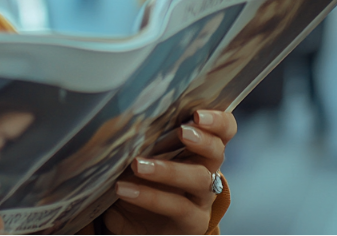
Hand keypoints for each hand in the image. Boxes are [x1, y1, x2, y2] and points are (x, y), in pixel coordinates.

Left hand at [101, 110, 236, 234]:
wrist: (134, 225)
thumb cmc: (138, 180)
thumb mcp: (138, 156)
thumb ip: (138, 137)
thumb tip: (114, 115)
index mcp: (198, 150)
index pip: (222, 131)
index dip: (217, 121)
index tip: (197, 113)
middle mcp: (206, 173)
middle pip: (216, 153)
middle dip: (202, 140)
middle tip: (182, 132)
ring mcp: (201, 200)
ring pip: (198, 180)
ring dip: (168, 170)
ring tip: (137, 165)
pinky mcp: (191, 223)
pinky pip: (177, 207)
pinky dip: (149, 196)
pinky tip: (123, 189)